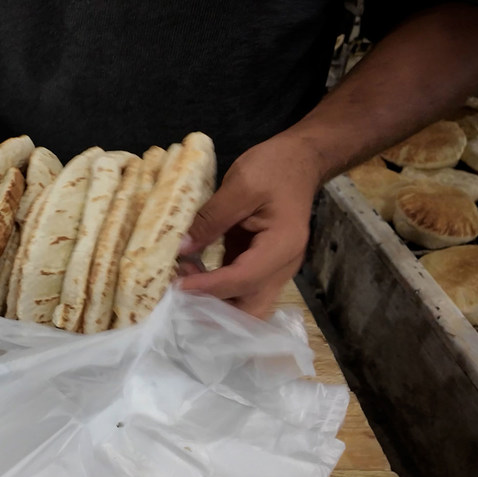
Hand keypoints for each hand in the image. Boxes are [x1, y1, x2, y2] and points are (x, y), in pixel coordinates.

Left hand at [175, 136, 323, 317]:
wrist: (300, 160)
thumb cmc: (275, 167)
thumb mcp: (241, 185)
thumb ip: (211, 218)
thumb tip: (180, 248)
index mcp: (282, 245)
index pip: (244, 279)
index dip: (209, 287)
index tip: (177, 286)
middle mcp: (281, 267)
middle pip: (250, 312)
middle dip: (213, 316)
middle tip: (177, 303)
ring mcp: (271, 270)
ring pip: (243, 307)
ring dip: (211, 306)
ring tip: (177, 285)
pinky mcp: (257, 266)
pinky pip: (236, 290)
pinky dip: (212, 292)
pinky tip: (187, 276)